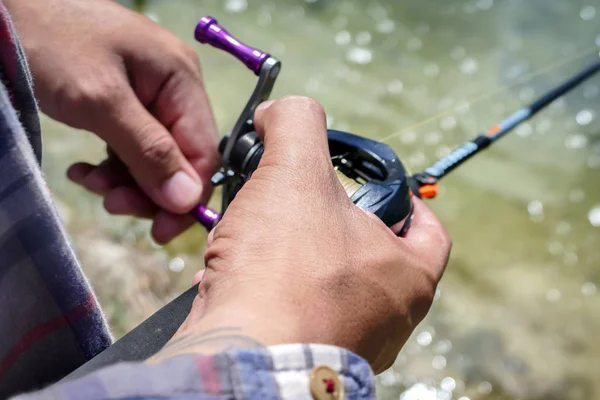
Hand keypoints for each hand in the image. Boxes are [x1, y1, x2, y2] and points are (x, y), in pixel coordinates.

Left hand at [5, 0, 218, 242]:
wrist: (7, 8)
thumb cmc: (52, 43)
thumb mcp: (101, 102)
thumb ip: (148, 152)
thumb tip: (187, 201)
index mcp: (181, 80)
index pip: (203, 152)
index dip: (188, 196)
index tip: (161, 231)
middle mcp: (173, 89)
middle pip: (180, 159)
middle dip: (149, 189)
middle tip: (112, 204)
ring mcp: (150, 97)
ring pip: (154, 159)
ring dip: (126, 181)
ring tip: (91, 183)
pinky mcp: (126, 105)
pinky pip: (132, 148)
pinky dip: (112, 167)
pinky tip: (86, 171)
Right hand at [156, 96, 451, 372]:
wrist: (238, 355)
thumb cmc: (283, 272)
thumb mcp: (296, 171)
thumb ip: (299, 124)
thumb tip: (283, 112)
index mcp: (407, 278)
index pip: (427, 229)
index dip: (404, 198)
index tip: (376, 185)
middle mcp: (384, 318)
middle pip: (368, 252)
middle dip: (329, 221)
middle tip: (299, 201)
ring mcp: (344, 342)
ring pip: (324, 283)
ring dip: (290, 255)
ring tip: (257, 234)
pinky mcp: (302, 356)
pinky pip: (290, 310)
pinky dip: (266, 289)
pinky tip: (234, 273)